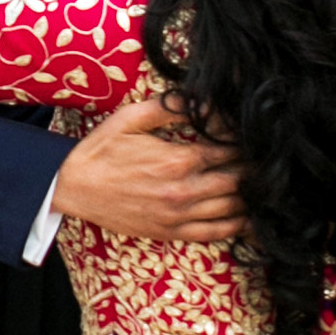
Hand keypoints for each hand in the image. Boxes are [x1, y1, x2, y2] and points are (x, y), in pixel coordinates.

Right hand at [52, 95, 246, 244]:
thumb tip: (205, 102)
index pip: (229, 151)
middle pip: (239, 181)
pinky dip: (239, 226)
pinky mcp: (171, 232)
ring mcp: (179, 215)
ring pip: (234, 208)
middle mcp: (184, 190)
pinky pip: (217, 233)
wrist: (72, 187)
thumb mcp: (130, 119)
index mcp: (177, 160)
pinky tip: (249, 217)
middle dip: (254, 170)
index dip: (244, 143)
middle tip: (263, 161)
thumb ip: (170, 108)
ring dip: (251, 196)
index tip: (250, 138)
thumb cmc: (101, 151)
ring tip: (260, 185)